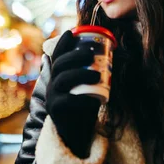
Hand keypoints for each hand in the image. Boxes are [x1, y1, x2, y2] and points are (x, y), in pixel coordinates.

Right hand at [46, 30, 101, 157]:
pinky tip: (95, 101)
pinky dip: (82, 100)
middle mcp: (52, 84)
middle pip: (60, 65)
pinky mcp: (56, 110)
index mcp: (59, 75)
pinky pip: (67, 102)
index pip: (57, 56)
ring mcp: (52, 97)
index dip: (63, 43)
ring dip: (80, 74)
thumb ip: (93, 71)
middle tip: (92, 54)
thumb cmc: (85, 104)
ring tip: (97, 74)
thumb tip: (111, 52)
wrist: (77, 131)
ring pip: (62, 80)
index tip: (71, 33)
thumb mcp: (88, 85)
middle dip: (75, 56)